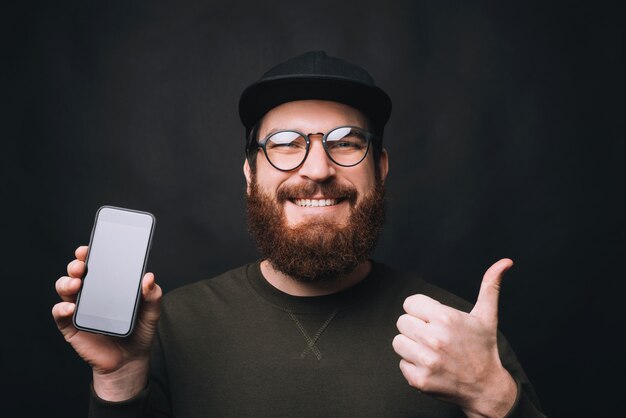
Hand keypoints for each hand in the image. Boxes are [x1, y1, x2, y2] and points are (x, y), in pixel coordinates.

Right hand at [52, 245, 162, 400]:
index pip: (96, 263)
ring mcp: (79, 308)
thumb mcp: (151, 312)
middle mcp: (91, 292)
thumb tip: (149, 277)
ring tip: (77, 284)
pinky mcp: (71, 326)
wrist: (130, 361)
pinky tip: (71, 308)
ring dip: (67, 282)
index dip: (90, 253)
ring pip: (64, 288)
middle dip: (76, 264)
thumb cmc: (139, 332)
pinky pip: (60, 313)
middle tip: (83, 265)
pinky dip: (62, 308)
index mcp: (108, 284)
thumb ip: (153, 295)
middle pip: (76, 272)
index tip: (90, 247)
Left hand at [392, 259, 516, 417]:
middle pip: (402, 322)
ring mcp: (426, 361)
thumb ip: (490, 286)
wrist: (486, 388)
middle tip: (434, 337)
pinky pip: (401, 363)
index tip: (434, 320)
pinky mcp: (419, 380)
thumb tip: (506, 261)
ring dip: (411, 346)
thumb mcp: (486, 316)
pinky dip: (413, 366)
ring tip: (431, 351)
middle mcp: (434, 338)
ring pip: (398, 342)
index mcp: (445, 318)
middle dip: (416, 328)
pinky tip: (431, 367)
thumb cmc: (483, 348)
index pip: (410, 303)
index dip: (421, 311)